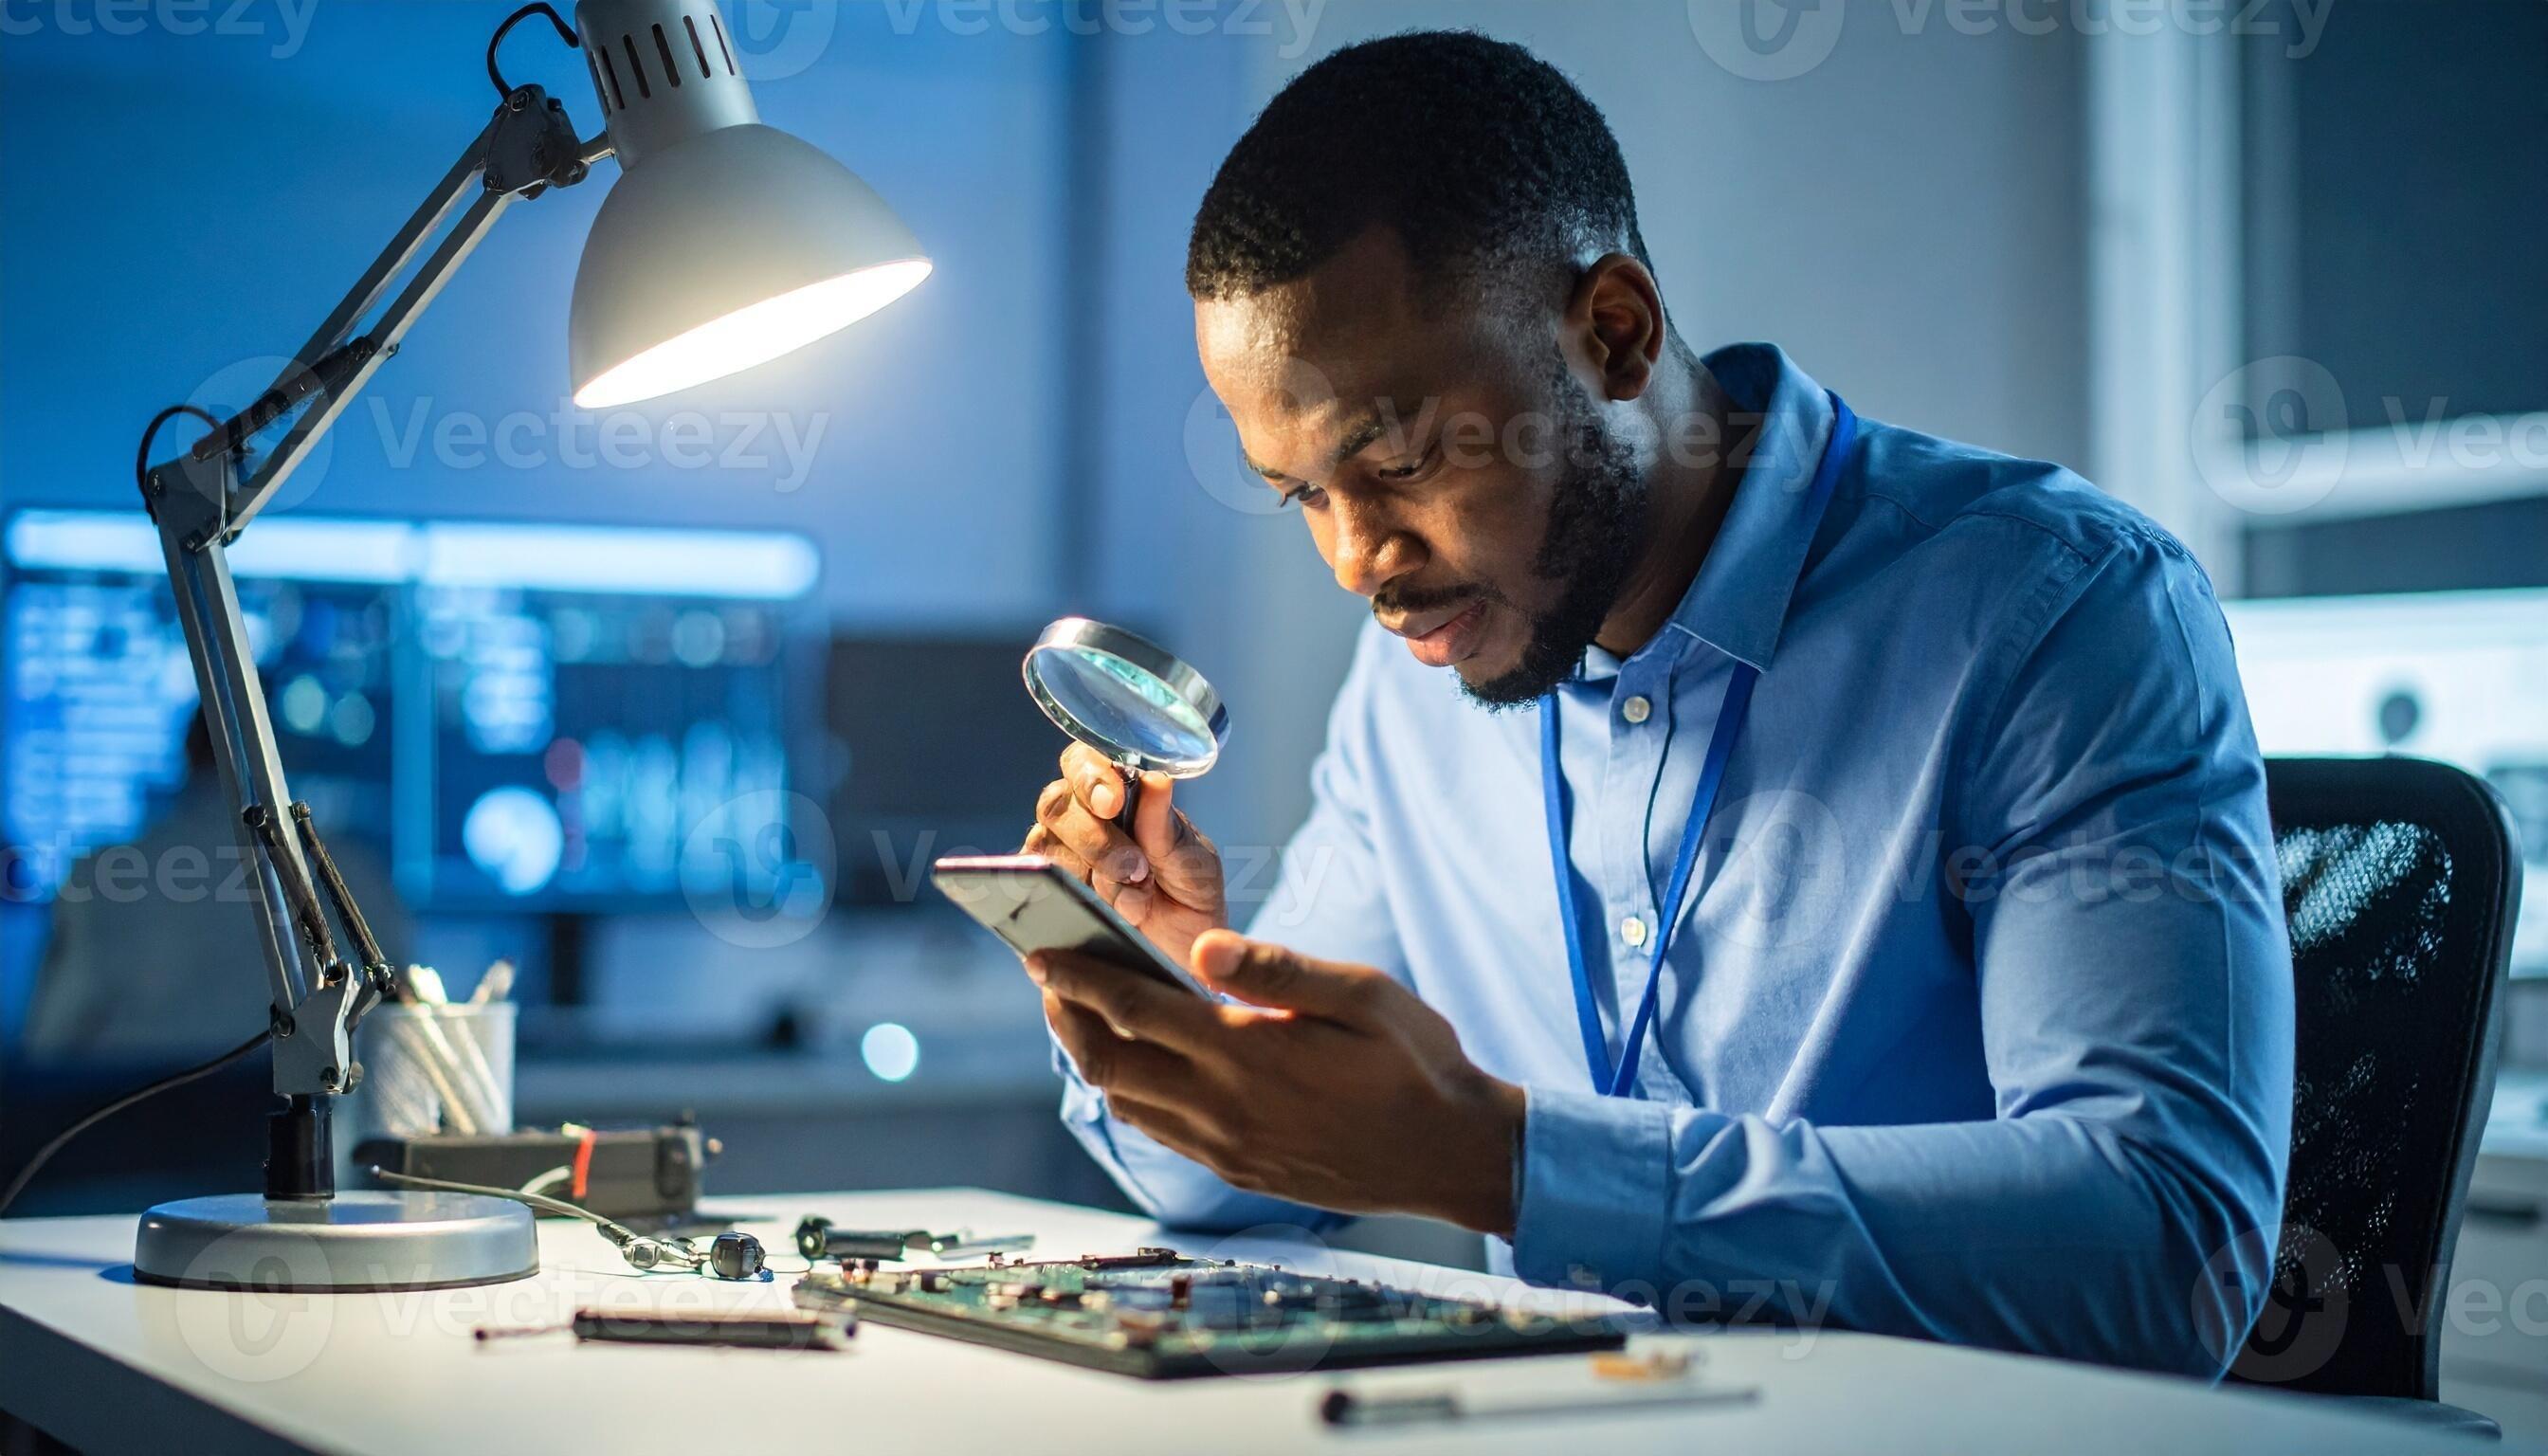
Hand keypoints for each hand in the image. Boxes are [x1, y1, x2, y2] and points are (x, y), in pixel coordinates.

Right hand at [1023, 743, 1225, 969]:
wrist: (1185, 951)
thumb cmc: (1192, 894)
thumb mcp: (1194, 862)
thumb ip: (1168, 826)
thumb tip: (1156, 780)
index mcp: (1119, 792)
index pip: (1085, 762)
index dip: (1090, 776)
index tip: (1112, 802)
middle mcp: (1082, 817)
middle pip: (1057, 804)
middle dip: (1096, 838)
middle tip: (1136, 868)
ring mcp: (1060, 855)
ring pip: (1046, 845)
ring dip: (1094, 873)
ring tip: (1137, 899)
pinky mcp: (1045, 892)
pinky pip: (1035, 885)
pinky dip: (1071, 896)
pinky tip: (1106, 910)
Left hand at [1028, 929, 1524, 1235]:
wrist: (1453, 1154)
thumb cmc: (1417, 1062)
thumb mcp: (1362, 994)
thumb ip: (1277, 969)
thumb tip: (1201, 946)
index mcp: (1247, 1054)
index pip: (1134, 1009)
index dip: (1079, 978)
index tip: (1043, 952)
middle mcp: (1224, 1108)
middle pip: (1108, 1063)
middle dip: (1066, 1018)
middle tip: (1048, 980)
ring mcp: (1227, 1148)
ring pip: (1127, 1103)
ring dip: (1094, 1057)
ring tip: (1084, 1016)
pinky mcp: (1239, 1171)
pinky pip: (1161, 1131)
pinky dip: (1132, 1093)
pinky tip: (1141, 1064)